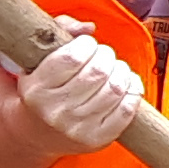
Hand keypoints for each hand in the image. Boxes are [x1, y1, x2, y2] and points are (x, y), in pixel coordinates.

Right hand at [9, 25, 143, 154]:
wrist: (35, 134)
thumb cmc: (41, 89)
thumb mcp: (37, 57)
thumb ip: (60, 29)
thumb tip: (89, 27)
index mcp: (36, 88)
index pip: (72, 57)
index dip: (87, 44)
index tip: (87, 44)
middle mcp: (55, 111)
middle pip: (98, 71)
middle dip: (106, 55)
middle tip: (103, 56)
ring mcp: (77, 128)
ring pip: (116, 88)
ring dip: (121, 71)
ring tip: (114, 68)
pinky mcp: (97, 139)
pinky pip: (127, 110)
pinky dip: (133, 90)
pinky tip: (126, 83)